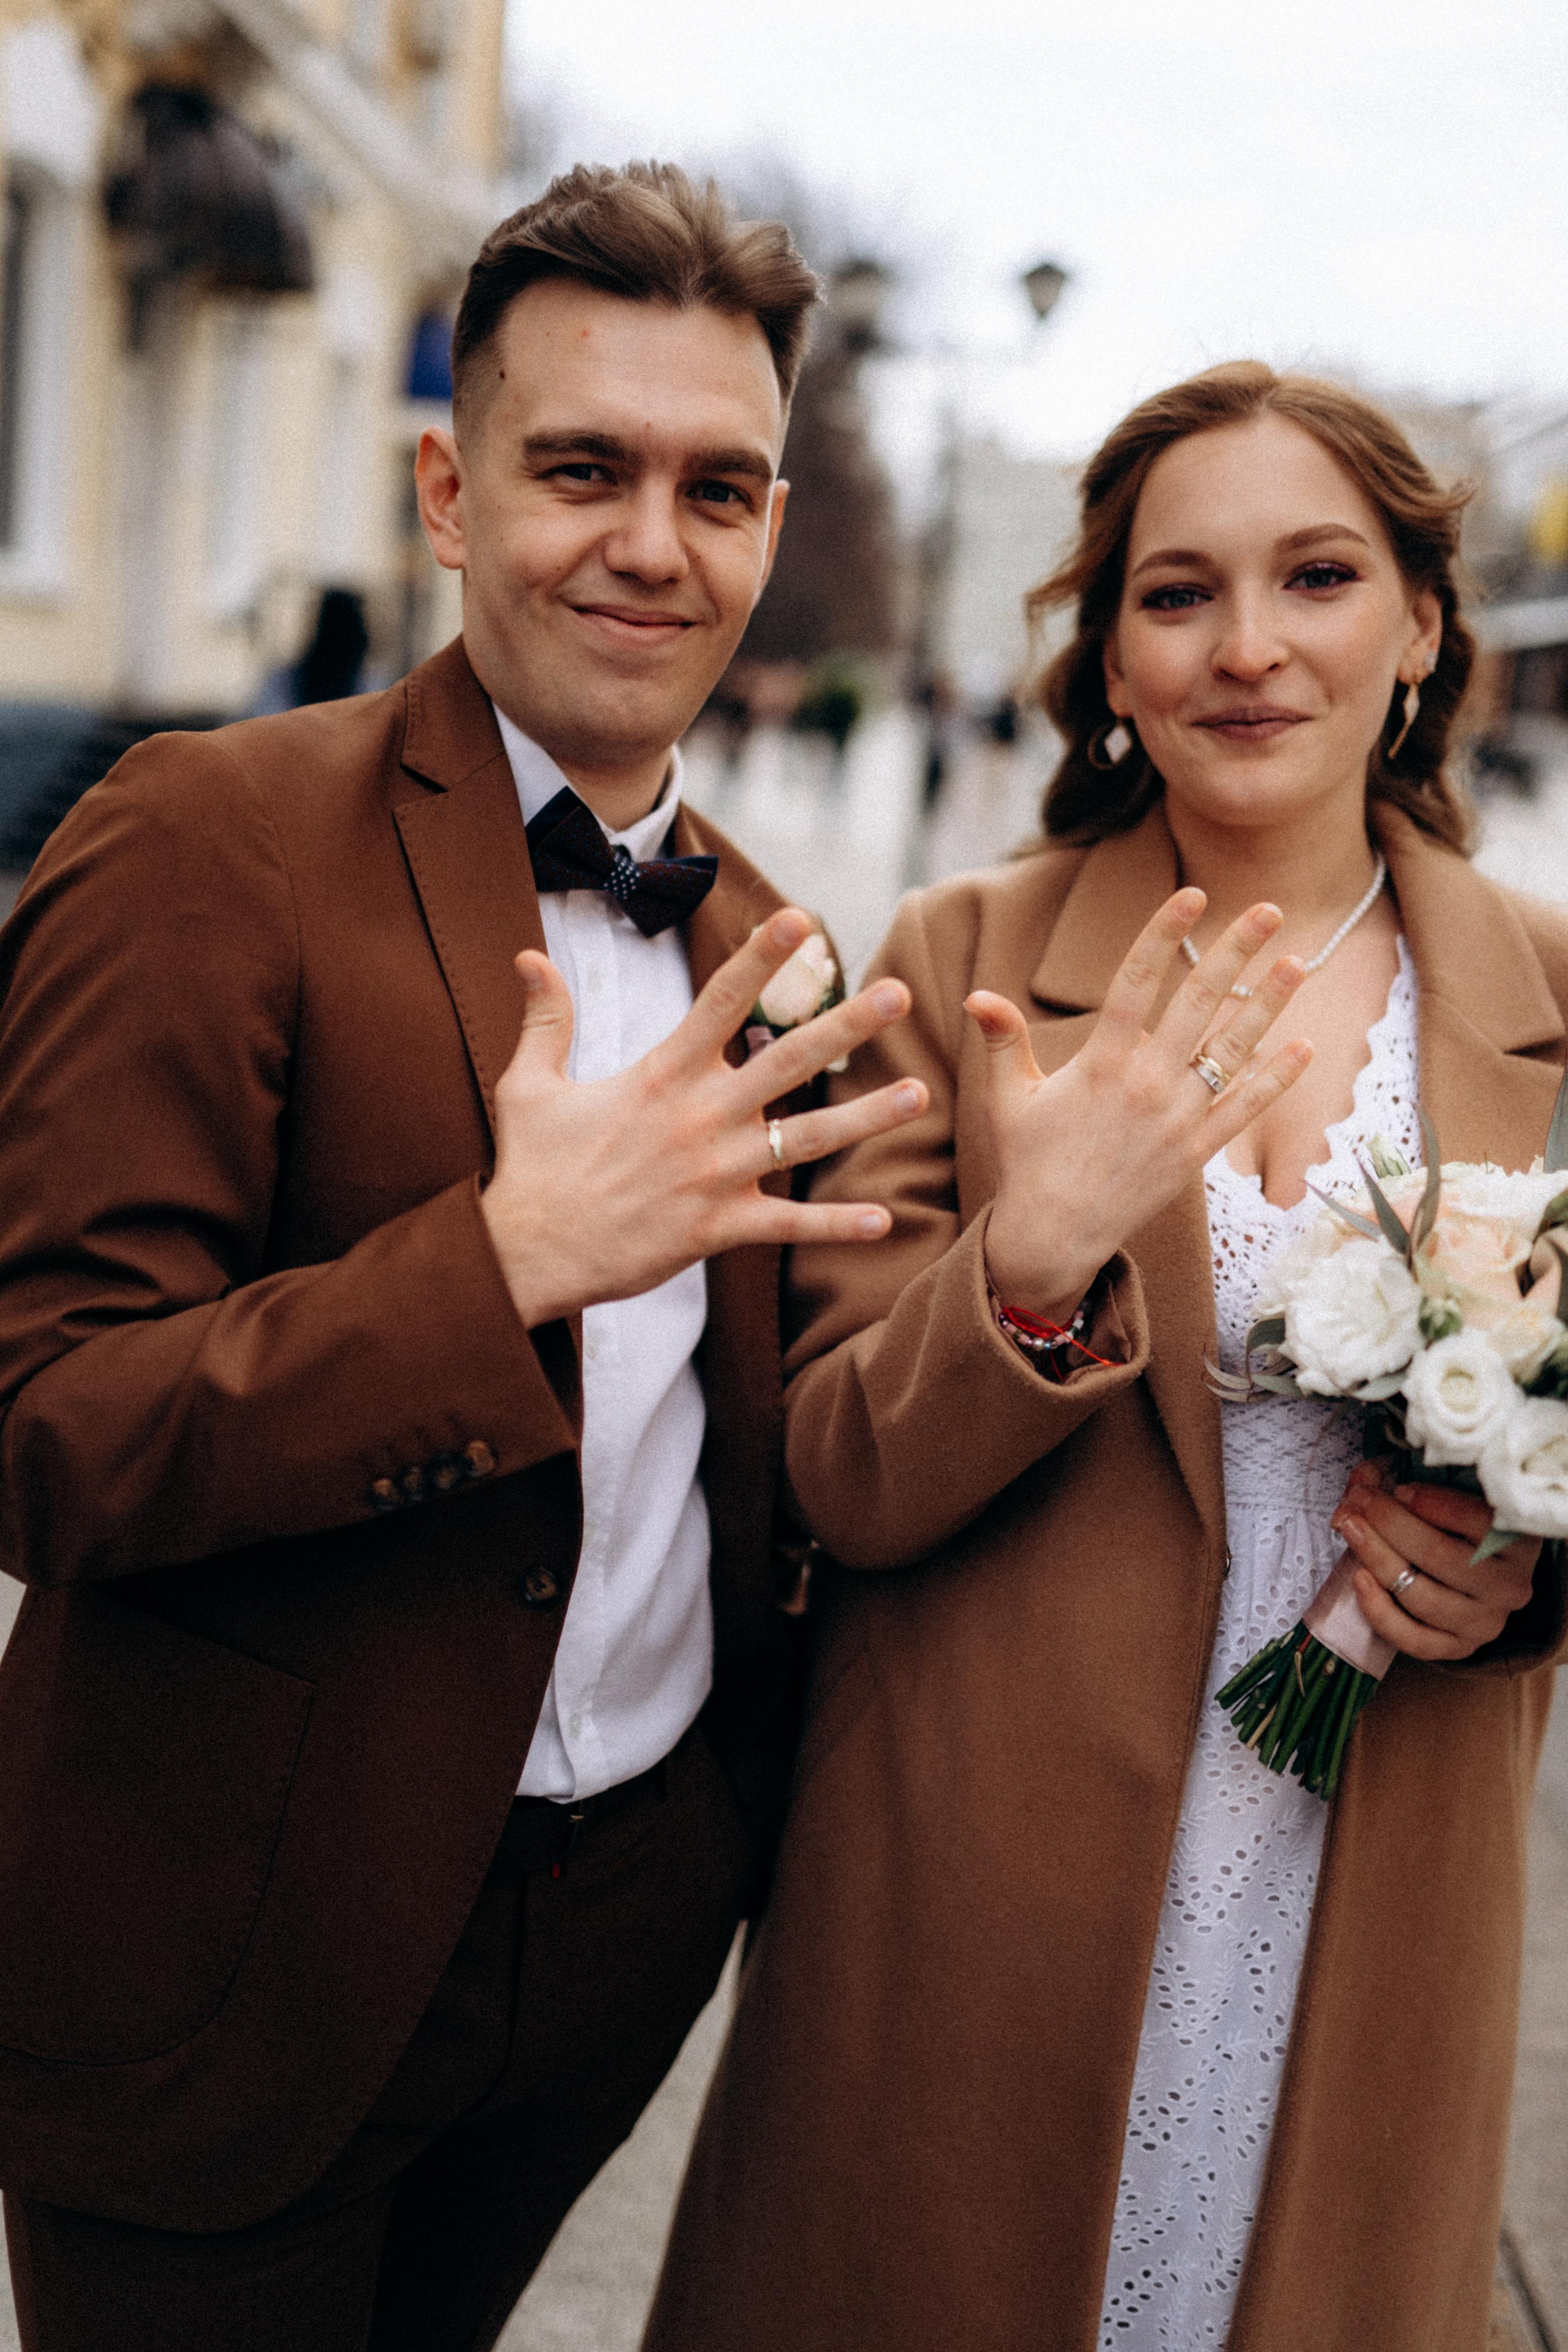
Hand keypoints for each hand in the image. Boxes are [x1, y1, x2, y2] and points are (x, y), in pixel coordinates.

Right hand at [480, 909, 927, 1325]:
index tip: (801, 918)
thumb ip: (545, 1018)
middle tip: (898, 992)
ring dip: (866, 1117)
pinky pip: (786, 1224)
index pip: (720, 1000)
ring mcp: (712, 1174)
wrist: (525, 1252)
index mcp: (660, 1076)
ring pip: (804, 1139)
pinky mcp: (716, 1229)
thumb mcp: (528, 1085)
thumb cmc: (530, 1168)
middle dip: (846, 1026)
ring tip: (919, 1092)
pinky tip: (883, 1219)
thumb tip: (528, 956)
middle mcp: (697, 1117)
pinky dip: (834, 1225)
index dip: (762, 957)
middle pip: (786, 1060)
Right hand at [967, 889, 1311, 1319]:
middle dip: (1235, 951)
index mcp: (1100, 1064)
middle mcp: (1145, 1085)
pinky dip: (1275, 1079)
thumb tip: (977, 996)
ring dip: (1268, 1004)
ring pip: (1231, 1051)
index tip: (1192, 894)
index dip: (1163, 934)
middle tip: (1268, 908)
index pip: (1136, 982)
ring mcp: (1176, 1119)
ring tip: (1297, 961)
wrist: (1055, 1235)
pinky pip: (1244, 1110)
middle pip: (1198, 1004)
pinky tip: (1302, 1046)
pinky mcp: (1196, 1152)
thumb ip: (1001, 1041)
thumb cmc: (1029, 1161)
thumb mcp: (1007, 1098)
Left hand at [1333, 1458, 1541, 1660]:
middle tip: (1359, 1500)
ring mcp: (1485, 1622)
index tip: (1398, 1488)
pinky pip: (1414, 1639)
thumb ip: (1401, 1481)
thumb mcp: (1441, 1494)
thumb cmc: (1452, 1525)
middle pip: (1441, 1556)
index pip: (1478, 1519)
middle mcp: (1509, 1586)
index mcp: (1518, 1541)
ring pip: (1422, 1597)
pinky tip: (1359, 1577)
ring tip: (1350, 1528)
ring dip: (1377, 1558)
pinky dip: (1380, 1610)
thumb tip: (1359, 1488)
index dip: (1432, 1502)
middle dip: (1390, 1523)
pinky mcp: (1459, 1648)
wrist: (1471, 1575)